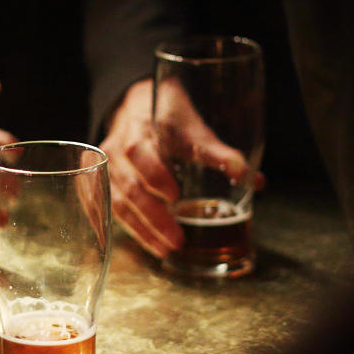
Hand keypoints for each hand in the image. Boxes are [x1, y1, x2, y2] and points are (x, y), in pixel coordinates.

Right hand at [102, 79, 262, 258]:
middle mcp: (117, 149)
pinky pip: (100, 206)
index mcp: (142, 129)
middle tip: (177, 240)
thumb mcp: (196, 130)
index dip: (156, 175)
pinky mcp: (98, 181)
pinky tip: (139, 244)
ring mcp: (104, 166)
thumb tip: (255, 182)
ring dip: (140, 228)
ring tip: (165, 249)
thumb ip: (222, 155)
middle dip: (153, 216)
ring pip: (115, 201)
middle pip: (129, 185)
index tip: (176, 196)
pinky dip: (118, 227)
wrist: (137, 104)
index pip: (141, 153)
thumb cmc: (170, 119)